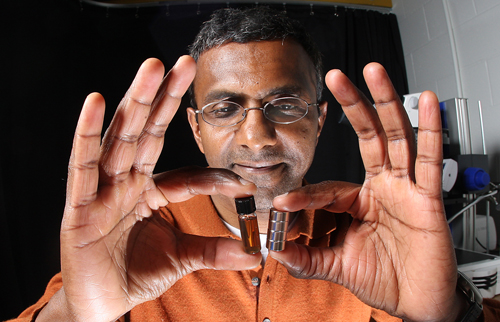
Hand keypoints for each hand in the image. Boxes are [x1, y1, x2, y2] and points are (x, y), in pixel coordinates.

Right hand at [38, 57, 259, 321]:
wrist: (100, 305)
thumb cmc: (134, 274)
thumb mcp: (181, 259)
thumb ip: (215, 252)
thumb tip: (255, 252)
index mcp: (148, 192)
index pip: (185, 174)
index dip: (213, 176)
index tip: (243, 181)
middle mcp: (125, 183)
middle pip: (147, 132)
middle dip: (165, 98)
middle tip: (186, 63)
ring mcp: (101, 191)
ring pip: (120, 138)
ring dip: (136, 101)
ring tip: (153, 67)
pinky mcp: (78, 206)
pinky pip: (82, 166)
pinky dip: (86, 134)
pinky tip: (94, 102)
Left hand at [271, 63, 459, 321]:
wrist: (416, 301)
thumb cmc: (382, 279)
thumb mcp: (335, 267)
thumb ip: (306, 258)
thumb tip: (274, 251)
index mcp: (357, 202)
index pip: (327, 188)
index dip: (305, 196)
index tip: (282, 205)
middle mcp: (381, 187)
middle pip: (366, 137)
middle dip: (352, 106)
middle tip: (334, 77)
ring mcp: (404, 189)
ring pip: (395, 137)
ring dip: (384, 103)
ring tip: (373, 71)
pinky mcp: (426, 198)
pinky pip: (428, 160)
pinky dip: (429, 130)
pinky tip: (424, 101)